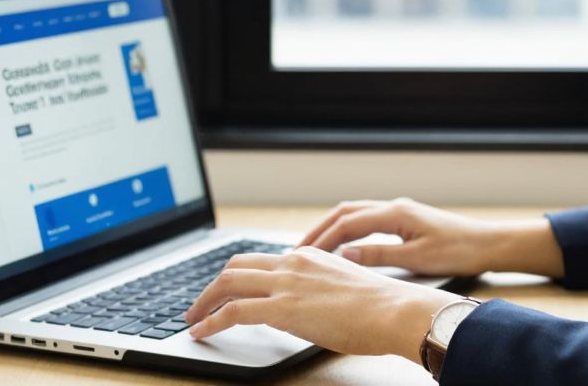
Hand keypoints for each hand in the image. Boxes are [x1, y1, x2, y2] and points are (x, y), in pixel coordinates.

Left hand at [184, 246, 460, 362]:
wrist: (395, 311)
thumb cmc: (381, 307)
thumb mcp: (344, 287)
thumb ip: (318, 290)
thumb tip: (306, 306)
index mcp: (307, 255)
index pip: (260, 260)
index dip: (237, 276)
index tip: (226, 291)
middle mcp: (292, 263)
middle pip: (236, 265)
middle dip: (212, 285)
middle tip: (200, 304)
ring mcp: (286, 283)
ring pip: (227, 283)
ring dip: (203, 302)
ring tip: (192, 319)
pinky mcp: (282, 308)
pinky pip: (232, 311)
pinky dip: (211, 321)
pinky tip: (202, 332)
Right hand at [299, 197, 565, 278]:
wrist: (488, 244)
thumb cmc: (459, 252)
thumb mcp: (417, 259)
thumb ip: (379, 256)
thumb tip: (345, 254)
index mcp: (396, 214)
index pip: (348, 223)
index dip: (323, 239)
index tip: (302, 255)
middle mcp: (394, 207)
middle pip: (345, 212)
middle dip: (320, 230)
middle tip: (297, 250)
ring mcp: (399, 211)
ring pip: (355, 214)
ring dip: (332, 228)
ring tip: (312, 248)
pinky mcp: (405, 220)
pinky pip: (367, 220)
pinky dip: (348, 230)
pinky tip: (342, 246)